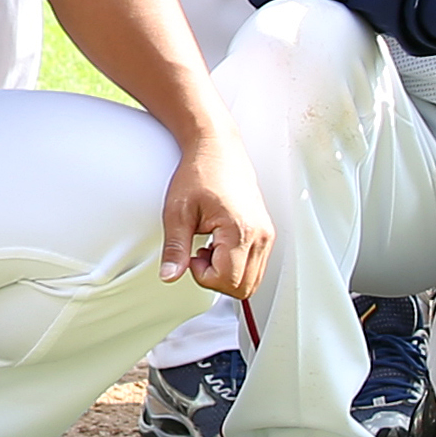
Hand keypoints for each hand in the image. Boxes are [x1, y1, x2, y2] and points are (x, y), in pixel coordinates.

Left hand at [159, 133, 269, 299]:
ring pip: (252, 280)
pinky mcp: (266, 233)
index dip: (202, 276)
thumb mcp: (177, 212)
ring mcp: (266, 235)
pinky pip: (255, 266)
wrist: (217, 149)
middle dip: (216, 279)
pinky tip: (219, 245)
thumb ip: (175, 248)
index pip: (227, 280)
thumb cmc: (199, 173)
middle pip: (244, 287)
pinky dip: (236, 265)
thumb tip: (169, 276)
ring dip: (227, 274)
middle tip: (198, 255)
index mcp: (240, 230)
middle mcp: (260, 235)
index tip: (190, 256)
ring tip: (209, 248)